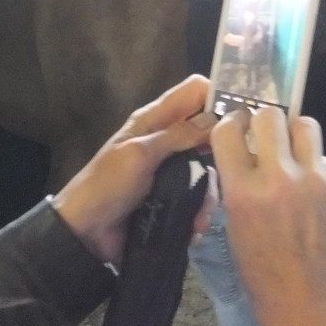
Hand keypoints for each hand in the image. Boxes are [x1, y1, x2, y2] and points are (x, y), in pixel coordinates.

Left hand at [51, 75, 216, 263]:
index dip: (217, 96)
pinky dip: (200, 210)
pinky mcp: (174, 197)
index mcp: (155, 119)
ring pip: (208, 168)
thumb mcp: (140, 154)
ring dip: (209, 190)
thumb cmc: (107, 185)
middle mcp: (168, 139)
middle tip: (232, 168)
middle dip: (221, 150)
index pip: (194, 91)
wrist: (86, 234)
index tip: (239, 116)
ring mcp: (172, 169)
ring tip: (203, 213)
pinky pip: (198, 196)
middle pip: (208, 131)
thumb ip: (178, 134)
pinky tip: (195, 226)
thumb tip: (216, 119)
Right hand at [212, 108, 325, 325]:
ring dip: (296, 135)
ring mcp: (315, 179)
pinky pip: (325, 159)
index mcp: (243, 192)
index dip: (232, 123)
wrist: (309, 306)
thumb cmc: (265, 274)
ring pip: (306, 125)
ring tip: (295, 154)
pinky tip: (316, 193)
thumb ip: (239, 186)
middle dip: (266, 121)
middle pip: (270, 115)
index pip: (228, 131)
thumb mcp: (236, 228)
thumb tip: (246, 152)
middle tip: (268, 134)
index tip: (237, 125)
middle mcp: (279, 178)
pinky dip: (317, 169)